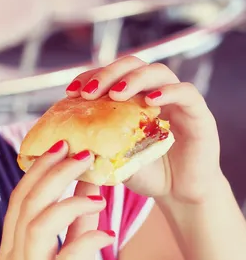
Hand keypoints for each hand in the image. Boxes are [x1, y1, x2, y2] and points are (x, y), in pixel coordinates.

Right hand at [0, 141, 114, 259]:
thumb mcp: (68, 258)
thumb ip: (76, 222)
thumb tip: (88, 182)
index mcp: (11, 249)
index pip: (19, 199)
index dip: (38, 170)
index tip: (60, 147)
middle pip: (28, 204)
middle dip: (54, 173)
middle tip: (81, 154)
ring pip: (40, 224)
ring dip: (71, 201)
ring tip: (98, 192)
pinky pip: (69, 256)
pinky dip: (90, 238)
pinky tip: (106, 233)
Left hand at [66, 56, 224, 203]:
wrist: (179, 194)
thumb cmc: (145, 173)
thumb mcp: (113, 158)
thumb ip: (94, 147)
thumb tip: (61, 146)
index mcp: (132, 97)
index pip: (110, 74)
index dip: (90, 77)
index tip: (71, 92)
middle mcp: (154, 92)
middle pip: (132, 65)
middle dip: (108, 73)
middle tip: (89, 92)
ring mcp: (177, 100)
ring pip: (157, 71)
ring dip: (133, 79)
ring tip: (115, 94)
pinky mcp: (198, 113)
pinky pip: (186, 92)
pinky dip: (168, 92)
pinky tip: (150, 101)